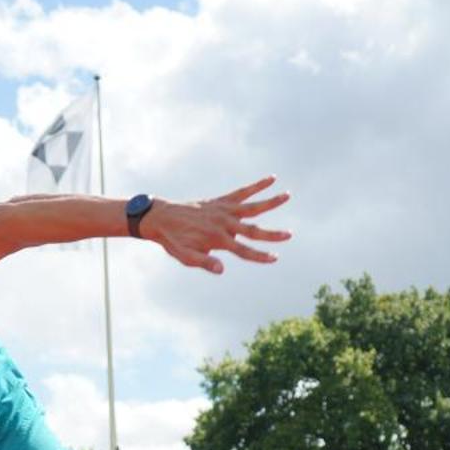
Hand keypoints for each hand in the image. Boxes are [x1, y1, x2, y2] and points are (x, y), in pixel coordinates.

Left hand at [144, 178, 291, 274]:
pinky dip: (256, 186)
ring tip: (287, 195)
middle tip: (289, 235)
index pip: (244, 250)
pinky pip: (242, 192)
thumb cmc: (174, 241)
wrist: (160, 218)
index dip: (260, 256)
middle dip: (272, 234)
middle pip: (253, 230)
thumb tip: (222, 270)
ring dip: (270, 201)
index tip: (275, 258)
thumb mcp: (186, 257)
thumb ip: (205, 263)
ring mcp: (223, 210)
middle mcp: (224, 223)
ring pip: (252, 206)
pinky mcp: (220, 201)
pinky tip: (271, 179)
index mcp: (218, 240)